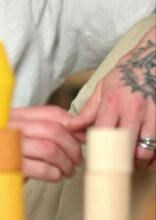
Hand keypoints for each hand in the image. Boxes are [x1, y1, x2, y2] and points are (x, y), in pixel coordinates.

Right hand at [8, 105, 82, 181]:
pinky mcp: (8, 166)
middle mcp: (10, 126)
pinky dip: (54, 174)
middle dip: (73, 147)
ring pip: (50, 149)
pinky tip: (56, 177)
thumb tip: (81, 131)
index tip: (83, 138)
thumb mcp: (24, 141)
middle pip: (54, 130)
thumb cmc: (5, 162)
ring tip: (68, 171)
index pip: (52, 113)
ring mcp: (7, 146)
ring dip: (66, 163)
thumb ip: (46, 133)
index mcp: (15, 116)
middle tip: (78, 160)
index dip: (73, 125)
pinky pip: (42, 168)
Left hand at [69, 27, 155, 168]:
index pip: (102, 134)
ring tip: (135, 158)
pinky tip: (150, 156)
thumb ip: (89, 110)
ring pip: (145, 150)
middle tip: (117, 162)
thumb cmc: (127, 72)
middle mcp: (133, 110)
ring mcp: (152, 114)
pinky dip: (155, 155)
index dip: (99, 149)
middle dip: (120, 160)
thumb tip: (72, 127)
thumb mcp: (104, 87)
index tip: (98, 156)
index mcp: (113, 103)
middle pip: (124, 147)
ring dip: (139, 159)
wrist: (153, 57)